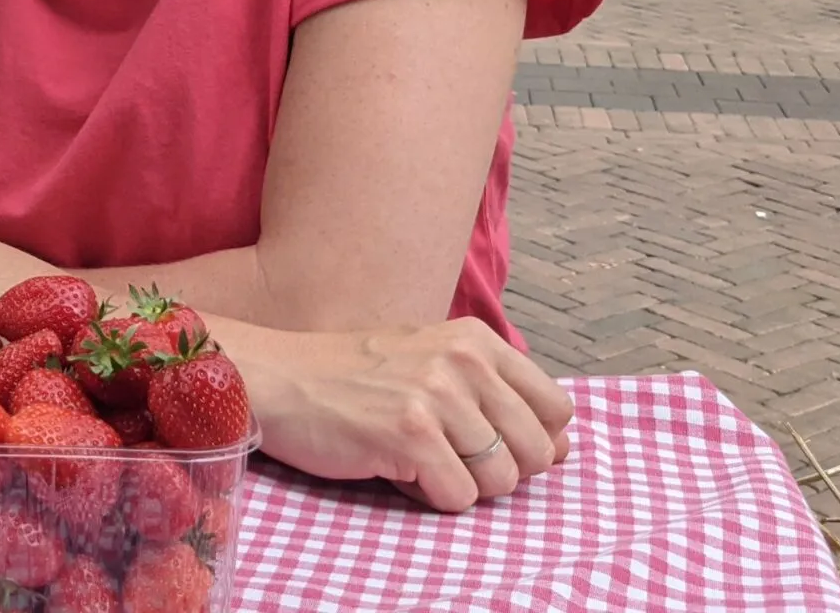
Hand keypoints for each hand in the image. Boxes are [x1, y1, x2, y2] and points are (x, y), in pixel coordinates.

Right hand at [241, 318, 573, 512]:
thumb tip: (566, 449)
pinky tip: (390, 466)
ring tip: (413, 458)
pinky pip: (459, 498)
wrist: (274, 378)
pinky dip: (427, 496)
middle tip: (445, 456)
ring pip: (502, 482)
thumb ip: (495, 396)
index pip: (557, 409)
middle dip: (498, 471)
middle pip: (537, 452)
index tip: (485, 443)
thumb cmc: (348, 377)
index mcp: (475, 340)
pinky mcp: (410, 434)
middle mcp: (463, 361)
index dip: (530, 441)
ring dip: (460, 485)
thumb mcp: (429, 363)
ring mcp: (438, 397)